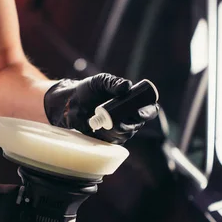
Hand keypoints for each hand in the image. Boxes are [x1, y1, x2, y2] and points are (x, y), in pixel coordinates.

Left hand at [43, 73, 158, 143]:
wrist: (71, 103)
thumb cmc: (88, 90)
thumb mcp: (101, 82)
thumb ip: (113, 83)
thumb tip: (127, 86)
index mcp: (132, 102)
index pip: (149, 109)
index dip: (149, 111)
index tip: (141, 111)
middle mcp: (130, 116)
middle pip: (139, 123)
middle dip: (132, 121)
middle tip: (121, 118)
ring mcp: (121, 128)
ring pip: (128, 132)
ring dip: (119, 128)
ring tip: (106, 121)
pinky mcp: (110, 138)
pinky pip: (115, 139)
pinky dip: (109, 134)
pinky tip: (101, 127)